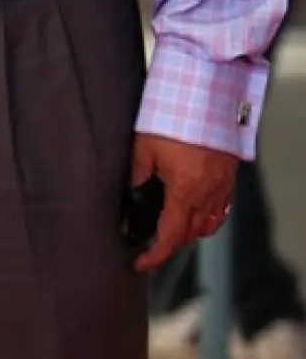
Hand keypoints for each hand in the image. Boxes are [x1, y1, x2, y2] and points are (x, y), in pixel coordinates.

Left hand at [130, 131, 237, 271]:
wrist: (206, 95)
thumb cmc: (171, 118)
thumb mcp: (144, 149)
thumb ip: (137, 178)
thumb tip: (128, 202)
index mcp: (184, 191)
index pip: (170, 237)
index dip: (154, 256)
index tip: (140, 264)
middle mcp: (207, 194)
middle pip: (189, 235)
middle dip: (168, 244)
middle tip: (148, 242)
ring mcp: (222, 187)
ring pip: (208, 226)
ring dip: (188, 233)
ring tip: (169, 228)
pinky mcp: (230, 177)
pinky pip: (221, 210)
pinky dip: (208, 219)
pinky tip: (194, 214)